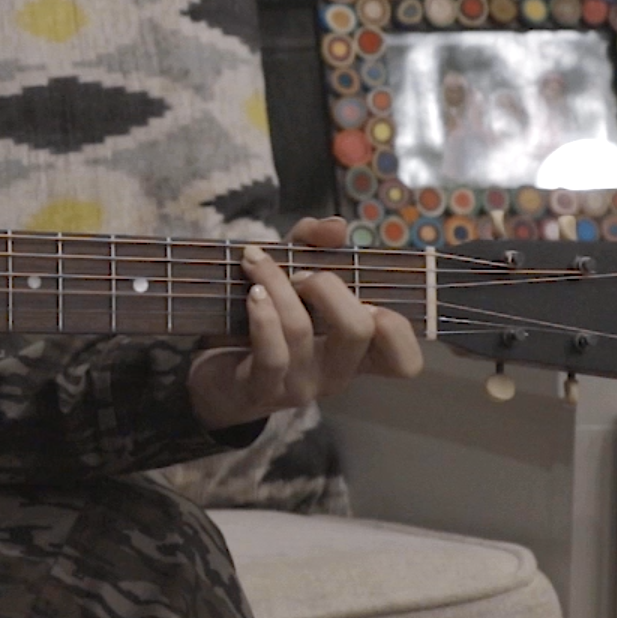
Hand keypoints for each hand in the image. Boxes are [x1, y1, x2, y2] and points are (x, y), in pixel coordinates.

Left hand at [186, 216, 423, 431]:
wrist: (212, 370)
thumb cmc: (266, 320)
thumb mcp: (292, 276)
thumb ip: (314, 245)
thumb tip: (337, 227)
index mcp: (357, 354)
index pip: (403, 360)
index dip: (396, 327)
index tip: (362, 295)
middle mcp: (337, 373)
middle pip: (359, 330)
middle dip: (328, 285)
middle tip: (299, 275)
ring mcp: (300, 385)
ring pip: (301, 329)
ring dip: (276, 283)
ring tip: (256, 264)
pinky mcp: (261, 390)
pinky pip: (271, 354)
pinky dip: (262, 315)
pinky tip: (252, 293)